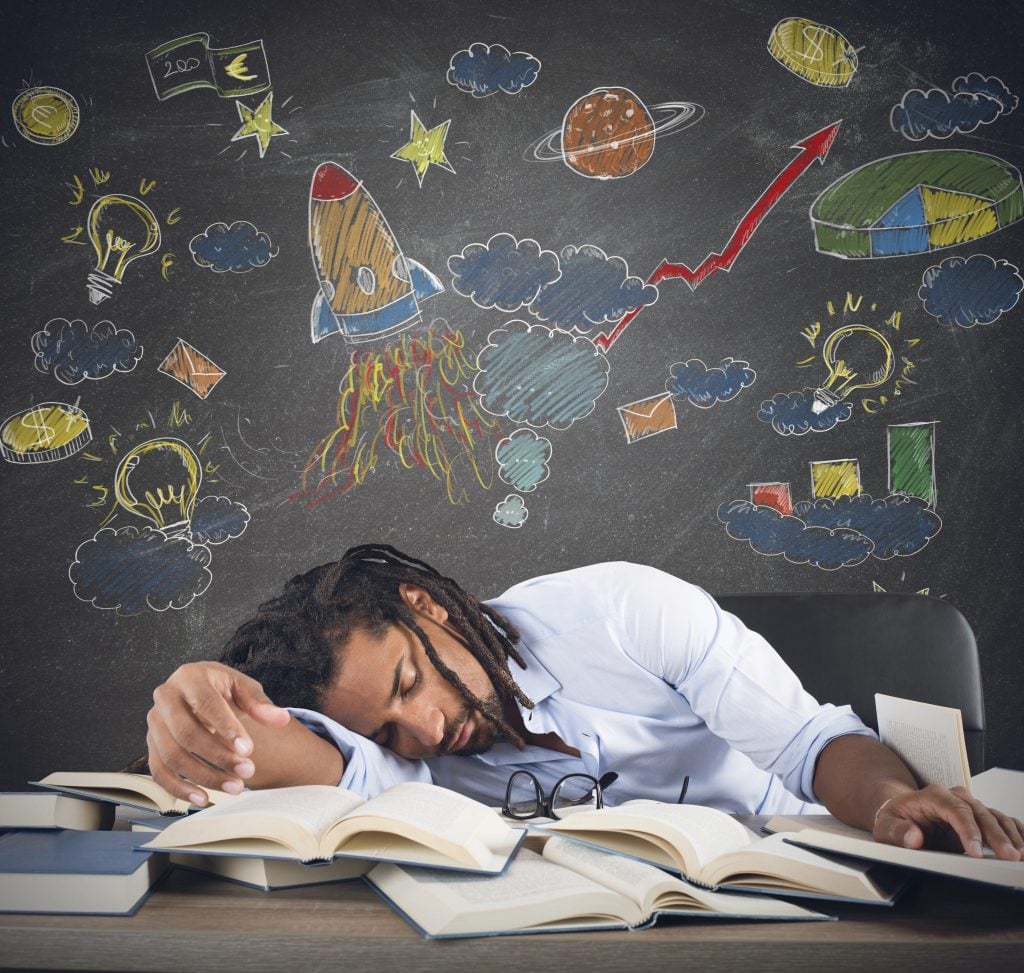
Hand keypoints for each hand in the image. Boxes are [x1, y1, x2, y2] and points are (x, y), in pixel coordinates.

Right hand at [146, 661, 289, 804]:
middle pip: (186, 732)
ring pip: (172, 756)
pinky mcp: (151, 744)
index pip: (206, 702)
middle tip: (247, 771)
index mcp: (189, 676)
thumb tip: (281, 719)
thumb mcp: (243, 688)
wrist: (197, 691)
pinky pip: (159, 771)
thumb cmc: (222, 688)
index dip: (226, 726)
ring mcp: (155, 723)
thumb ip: (260, 703)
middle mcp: (165, 697)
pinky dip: (179, 788)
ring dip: (204, 776)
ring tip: (235, 787)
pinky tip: (203, 798)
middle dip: (218, 756)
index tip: (248, 749)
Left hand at [873, 783, 1023, 860]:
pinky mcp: (979, 818)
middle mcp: (955, 797)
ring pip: (995, 817)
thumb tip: (913, 838)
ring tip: (1019, 856)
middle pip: (980, 813)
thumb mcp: (885, 826)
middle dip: (996, 837)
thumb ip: (897, 831)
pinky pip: (1003, 822)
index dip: (968, 830)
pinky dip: (1017, 833)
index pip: (955, 810)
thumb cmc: (895, 819)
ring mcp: (970, 807)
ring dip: (1011, 836)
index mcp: (933, 795)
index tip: (975, 852)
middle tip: (1009, 858)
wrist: (902, 814)